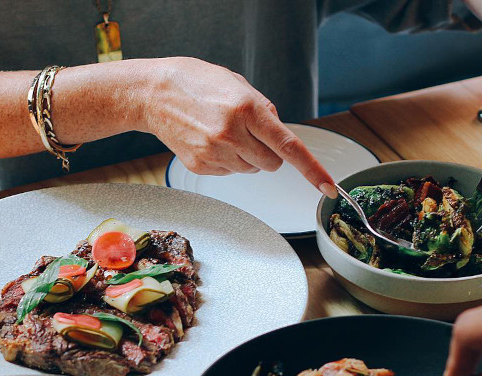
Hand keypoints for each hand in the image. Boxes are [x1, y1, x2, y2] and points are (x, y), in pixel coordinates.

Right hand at [138, 57, 336, 196]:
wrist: (154, 94)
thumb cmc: (196, 83)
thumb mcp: (238, 85)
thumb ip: (264, 111)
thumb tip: (280, 138)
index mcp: (247, 109)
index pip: (288, 146)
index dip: (312, 169)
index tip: (328, 186)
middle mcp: (232, 134)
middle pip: (272, 164)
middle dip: (269, 153)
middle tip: (250, 134)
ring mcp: (215, 153)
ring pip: (251, 170)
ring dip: (246, 156)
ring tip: (223, 132)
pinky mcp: (201, 165)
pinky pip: (230, 172)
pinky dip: (227, 160)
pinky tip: (210, 141)